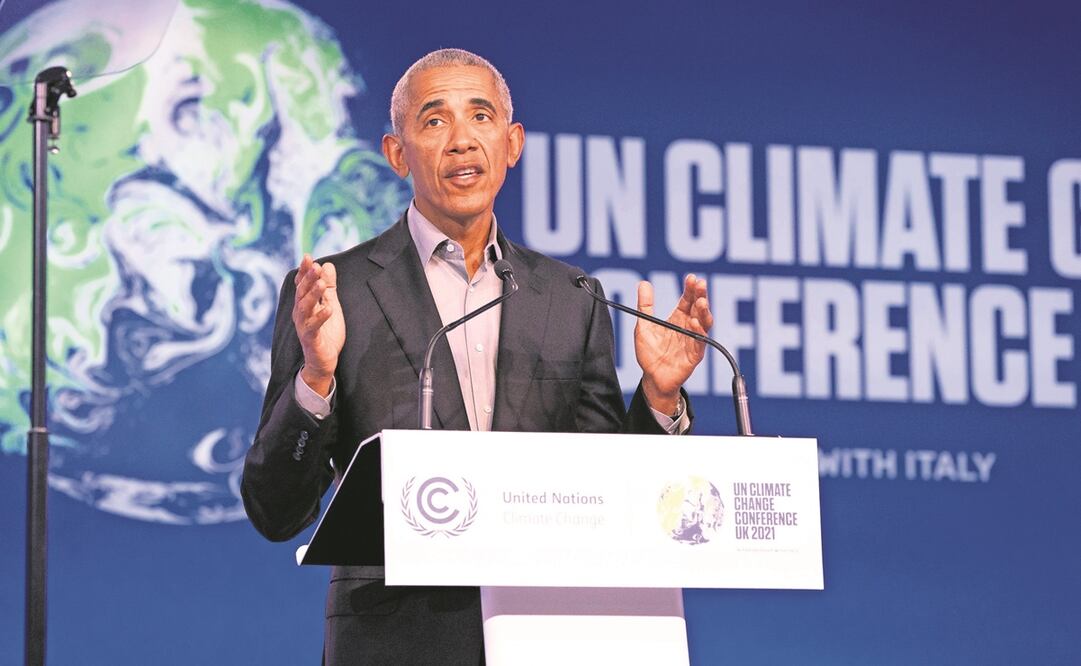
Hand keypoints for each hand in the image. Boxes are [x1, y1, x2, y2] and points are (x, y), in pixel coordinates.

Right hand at [292, 254, 344, 396]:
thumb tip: (326, 264)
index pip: (302, 285)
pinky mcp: (310, 339)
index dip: (304, 271)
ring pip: (305, 308)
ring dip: (312, 295)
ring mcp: (304, 326)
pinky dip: (321, 317)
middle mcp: (300, 314)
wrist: (324, 361)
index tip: (308, 257)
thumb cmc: (326, 333)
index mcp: (304, 305)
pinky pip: (313, 327)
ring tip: (321, 284)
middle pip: (302, 293)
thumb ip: (328, 287)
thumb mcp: (330, 305)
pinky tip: (329, 309)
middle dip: (308, 279)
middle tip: (314, 266)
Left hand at [634, 274, 712, 414]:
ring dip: (704, 312)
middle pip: (698, 308)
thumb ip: (645, 305)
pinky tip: (695, 323)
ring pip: (704, 323)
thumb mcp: (644, 326)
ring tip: (701, 301)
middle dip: (700, 295)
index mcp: (677, 319)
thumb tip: (643, 283)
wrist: (652, 378)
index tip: (691, 278)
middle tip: (700, 284)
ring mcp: (693, 340)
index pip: (687, 300)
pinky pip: (700, 342)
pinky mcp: (695, 354)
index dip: (690, 289)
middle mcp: (687, 327)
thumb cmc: (649, 353)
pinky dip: (699, 332)